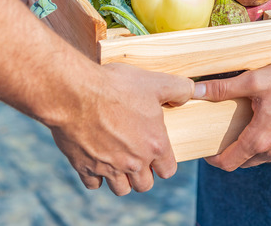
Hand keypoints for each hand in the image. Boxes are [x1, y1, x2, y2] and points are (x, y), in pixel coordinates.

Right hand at [48, 63, 193, 195]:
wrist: (75, 93)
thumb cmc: (116, 86)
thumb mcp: (155, 82)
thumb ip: (179, 89)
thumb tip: (195, 91)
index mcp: (155, 145)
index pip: (168, 170)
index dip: (164, 162)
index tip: (156, 153)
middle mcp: (134, 162)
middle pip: (144, 185)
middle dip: (143, 174)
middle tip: (137, 157)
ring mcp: (109, 167)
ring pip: (121, 189)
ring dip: (121, 179)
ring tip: (118, 161)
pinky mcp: (85, 167)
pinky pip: (94, 184)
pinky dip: (96, 176)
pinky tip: (96, 160)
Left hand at [193, 58, 270, 170]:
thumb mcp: (253, 80)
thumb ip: (222, 88)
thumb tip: (195, 90)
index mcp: (259, 138)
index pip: (228, 162)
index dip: (213, 160)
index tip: (206, 151)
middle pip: (244, 162)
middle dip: (231, 154)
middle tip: (221, 137)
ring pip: (262, 157)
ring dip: (250, 149)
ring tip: (243, 130)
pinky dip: (268, 144)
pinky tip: (266, 126)